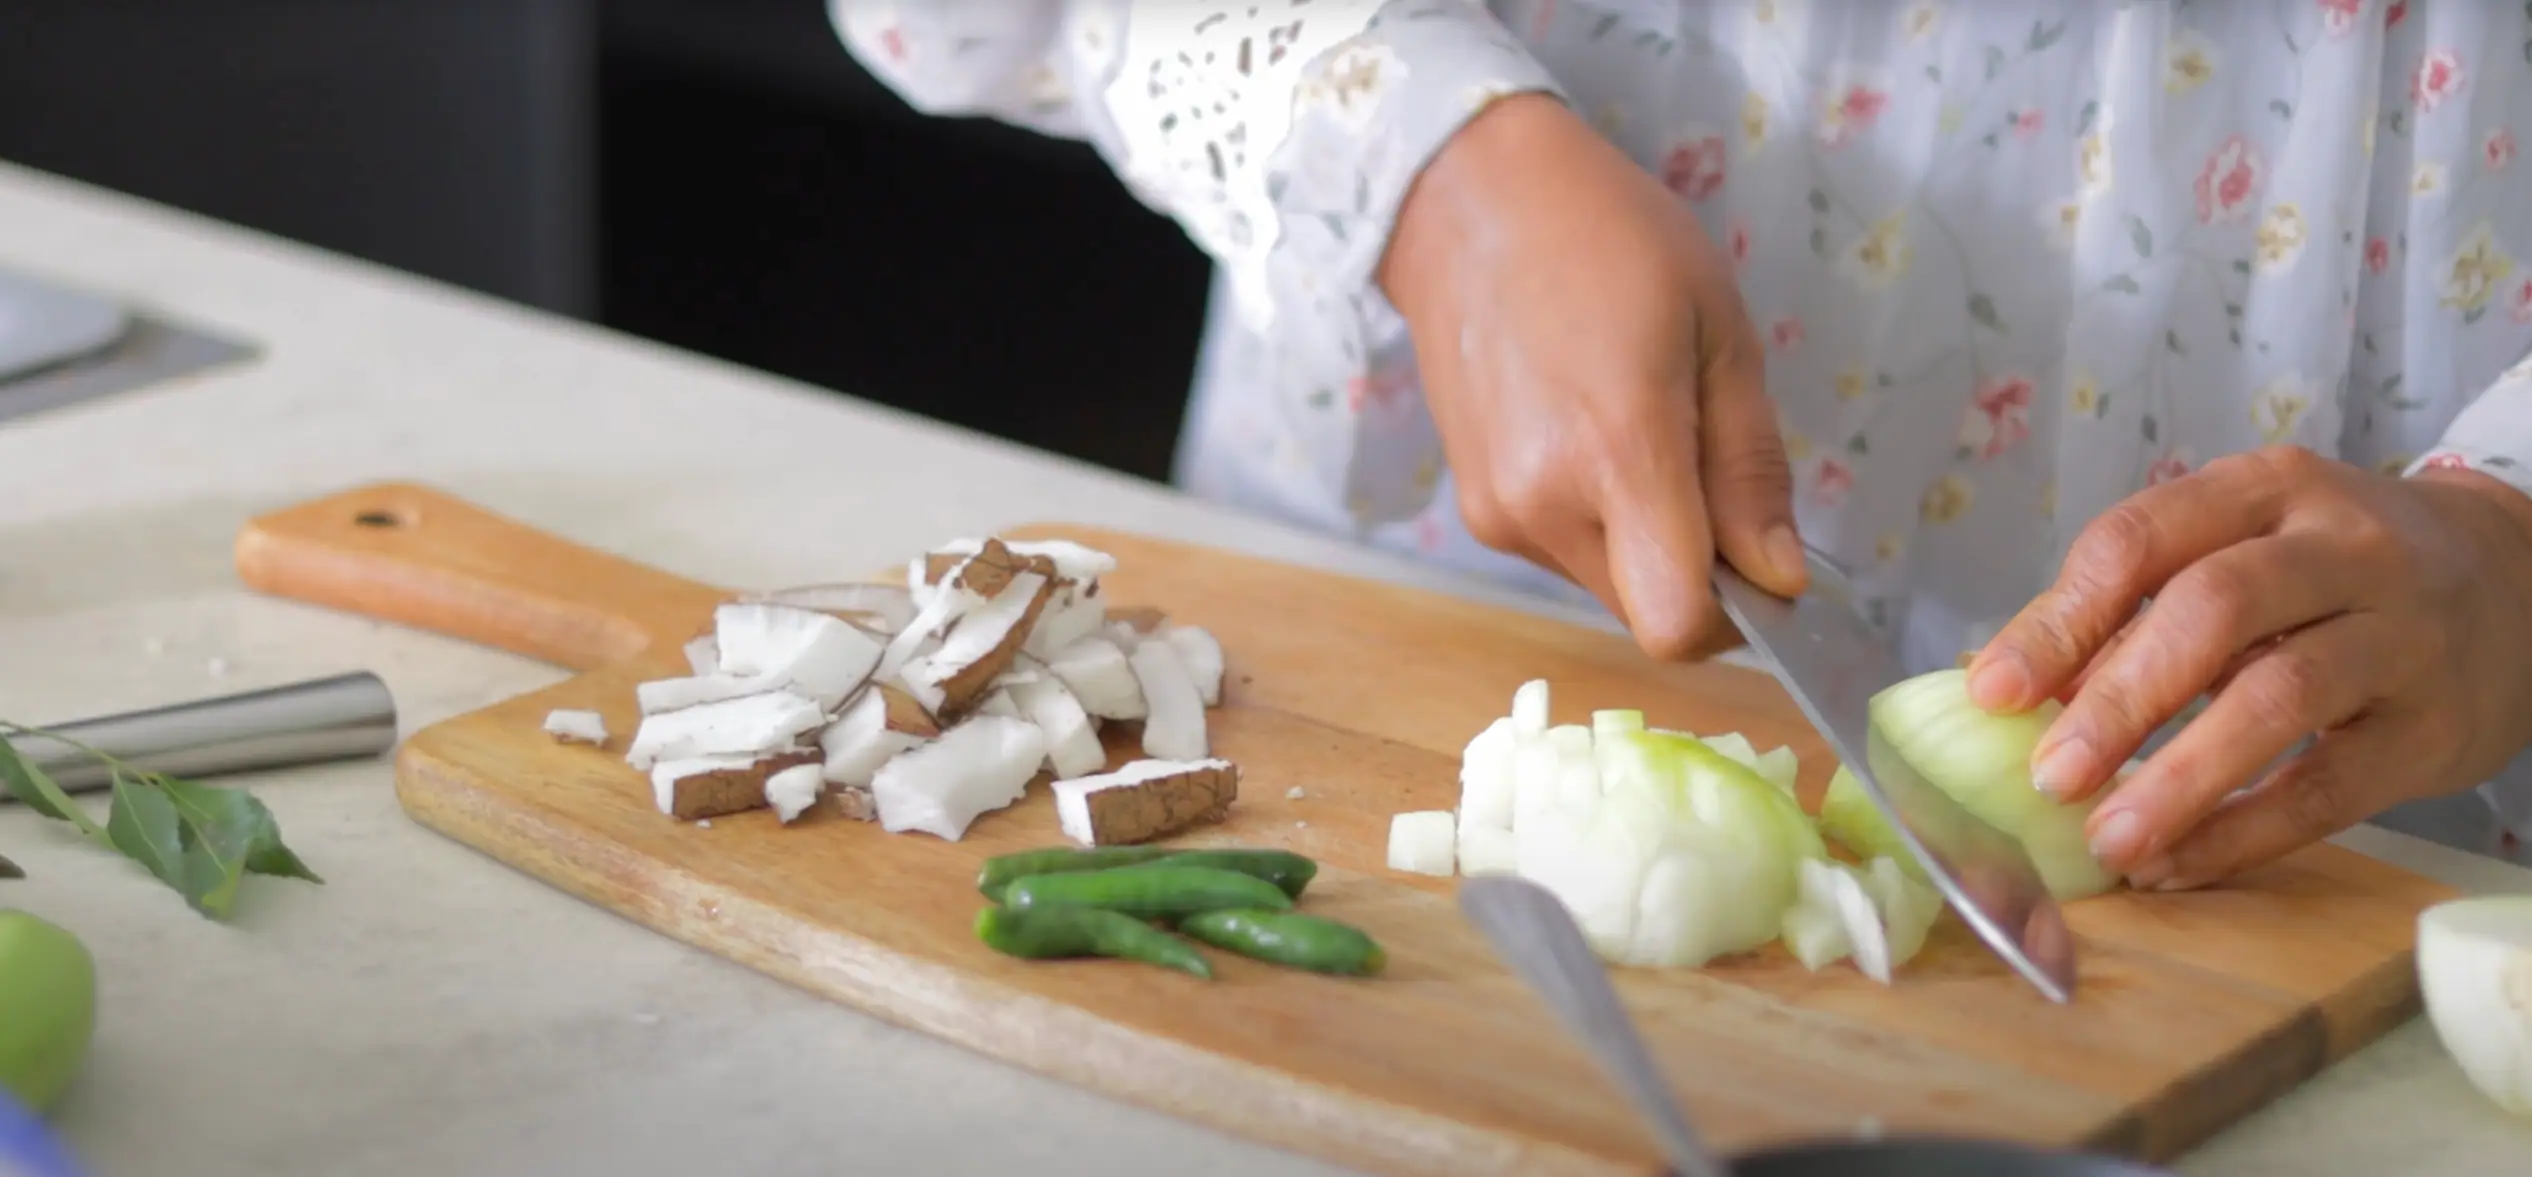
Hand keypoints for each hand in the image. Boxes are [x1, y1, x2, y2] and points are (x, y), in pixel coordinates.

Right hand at [1377, 94, 1808, 659]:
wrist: (1466, 201)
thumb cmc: (1610, 239)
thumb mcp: (1717, 329)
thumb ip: (1750, 466)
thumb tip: (1782, 578)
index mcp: (1614, 454)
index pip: (1677, 626)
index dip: (1735, 615)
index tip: (1759, 559)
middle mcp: (1543, 506)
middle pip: (1647, 610)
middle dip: (1696, 568)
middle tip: (1703, 460)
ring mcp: (1498, 514)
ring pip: (1608, 585)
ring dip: (1645, 541)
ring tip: (1636, 423)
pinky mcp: (1475, 509)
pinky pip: (1564, 552)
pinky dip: (1598, 519)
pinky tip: (1587, 428)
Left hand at [1966, 445, 2531, 889]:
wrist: (2517, 583)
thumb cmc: (2334, 574)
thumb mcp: (2244, 548)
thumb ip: (2136, 607)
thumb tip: (2012, 694)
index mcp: (2264, 489)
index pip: (2140, 541)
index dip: (2059, 621)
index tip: (1994, 693)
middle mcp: (2340, 548)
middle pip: (2213, 610)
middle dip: (2120, 698)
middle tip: (2051, 775)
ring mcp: (2399, 634)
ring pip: (2279, 697)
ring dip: (2180, 777)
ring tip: (2107, 836)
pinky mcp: (2436, 725)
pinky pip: (2331, 785)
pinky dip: (2243, 831)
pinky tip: (2176, 862)